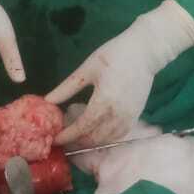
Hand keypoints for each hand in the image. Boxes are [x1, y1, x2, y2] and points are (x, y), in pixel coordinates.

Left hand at [47, 0, 193, 146]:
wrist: (145, 51)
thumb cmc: (115, 55)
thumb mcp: (87, 69)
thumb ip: (67, 87)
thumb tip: (48, 101)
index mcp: (104, 102)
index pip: (82, 128)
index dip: (67, 135)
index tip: (55, 138)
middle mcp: (117, 115)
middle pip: (94, 139)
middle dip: (77, 142)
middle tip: (63, 138)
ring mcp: (129, 117)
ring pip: (107, 139)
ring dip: (90, 142)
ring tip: (76, 137)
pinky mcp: (135, 116)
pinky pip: (118, 135)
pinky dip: (105, 138)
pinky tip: (95, 132)